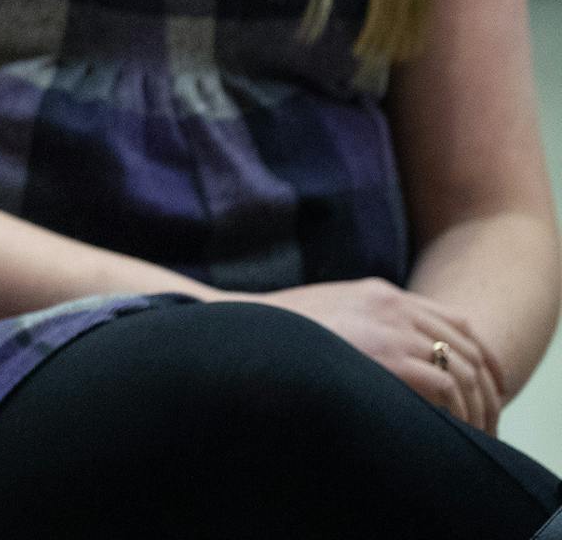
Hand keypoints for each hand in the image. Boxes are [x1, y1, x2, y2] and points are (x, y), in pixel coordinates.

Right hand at [242, 278, 504, 431]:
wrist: (239, 329)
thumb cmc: (272, 332)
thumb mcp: (325, 316)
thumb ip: (359, 325)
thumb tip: (380, 360)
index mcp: (379, 293)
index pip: (455, 322)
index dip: (480, 357)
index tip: (486, 387)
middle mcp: (393, 304)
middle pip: (466, 345)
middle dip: (484, 387)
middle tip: (484, 421)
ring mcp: (392, 327)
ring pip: (463, 368)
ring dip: (474, 405)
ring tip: (470, 434)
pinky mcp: (389, 356)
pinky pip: (446, 385)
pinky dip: (456, 411)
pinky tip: (449, 430)